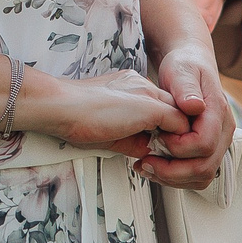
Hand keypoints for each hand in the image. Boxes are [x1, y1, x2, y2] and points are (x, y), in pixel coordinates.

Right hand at [28, 68, 190, 152]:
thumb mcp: (109, 126)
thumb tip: (147, 149)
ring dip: (175, 139)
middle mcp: (142, 85)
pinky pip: (179, 125)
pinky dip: (175, 143)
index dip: (161, 128)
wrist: (61, 106)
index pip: (160, 106)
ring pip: (180, 116)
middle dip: (172, 133)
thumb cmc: (74, 116)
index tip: (154, 143)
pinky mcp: (151, 107)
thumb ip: (131, 134)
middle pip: (173, 109)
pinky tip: (161, 154)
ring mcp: (148, 94)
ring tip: (163, 157)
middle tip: (163, 154)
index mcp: (131, 86)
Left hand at [142, 44, 233, 189]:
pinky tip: (156, 167)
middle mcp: (222, 131)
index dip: (179, 147)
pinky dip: (175, 177)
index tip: (160, 138)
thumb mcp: (180, 71)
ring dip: (173, 178)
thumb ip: (185, 89)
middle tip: (147, 162)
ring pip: (203, 176)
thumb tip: (194, 106)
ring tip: (148, 167)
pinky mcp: (207, 149)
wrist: (190, 66)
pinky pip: (197, 173)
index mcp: (217, 112)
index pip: (204, 144)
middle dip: (173, 171)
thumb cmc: (185, 67)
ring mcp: (217, 142)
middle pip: (205, 167)